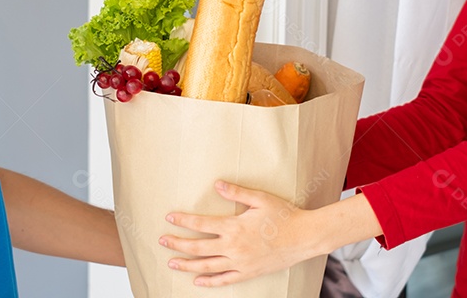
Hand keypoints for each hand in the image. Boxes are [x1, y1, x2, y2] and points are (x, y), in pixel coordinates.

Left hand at [158, 180, 323, 286]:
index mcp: (234, 227)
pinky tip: (198, 281)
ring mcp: (240, 263)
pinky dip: (210, 282)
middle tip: (162, 241)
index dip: (183, 221)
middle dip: (178, 244)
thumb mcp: (260, 198)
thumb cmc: (284, 215)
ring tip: (172, 263)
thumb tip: (216, 185)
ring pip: (207, 266)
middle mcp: (234, 247)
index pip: (201, 224)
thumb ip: (236, 192)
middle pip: (198, 248)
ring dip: (187, 265)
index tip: (169, 218)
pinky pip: (225, 280)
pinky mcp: (249, 273)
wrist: (304, 237)